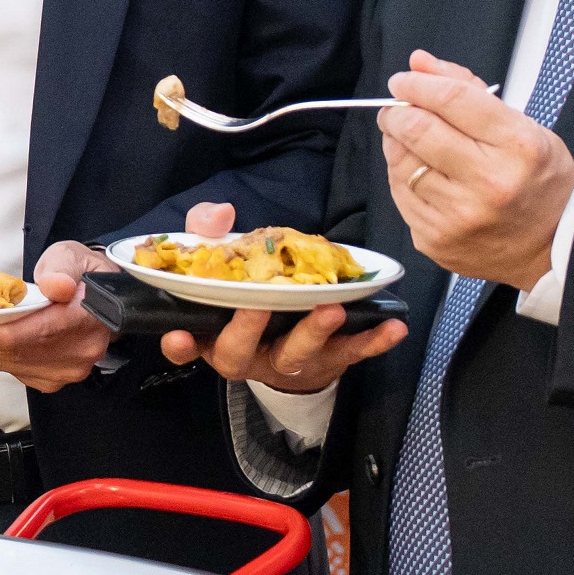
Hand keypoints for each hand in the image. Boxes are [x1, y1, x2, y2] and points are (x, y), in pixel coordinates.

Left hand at [0, 239, 116, 393]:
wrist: (99, 301)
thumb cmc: (79, 275)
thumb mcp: (71, 256)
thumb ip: (61, 268)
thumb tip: (56, 286)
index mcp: (90, 315)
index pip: (47, 330)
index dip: (11, 336)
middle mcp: (82, 349)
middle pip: (23, 351)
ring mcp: (69, 369)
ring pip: (13, 363)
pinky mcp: (53, 379)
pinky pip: (14, 370)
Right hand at [144, 202, 412, 393]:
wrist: (288, 341)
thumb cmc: (247, 295)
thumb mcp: (223, 263)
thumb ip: (209, 235)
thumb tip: (219, 213)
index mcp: (212, 334)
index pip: (186, 345)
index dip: (179, 344)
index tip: (179, 334)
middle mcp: (246, 355)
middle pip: (238, 353)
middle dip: (247, 330)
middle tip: (259, 306)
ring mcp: (287, 362)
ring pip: (295, 356)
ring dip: (313, 333)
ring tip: (331, 309)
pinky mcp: (328, 361)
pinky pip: (352, 354)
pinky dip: (373, 342)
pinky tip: (394, 327)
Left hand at [377, 51, 573, 285]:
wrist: (552, 244)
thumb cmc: (536, 178)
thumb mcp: (522, 126)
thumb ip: (468, 90)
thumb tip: (419, 63)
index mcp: (517, 146)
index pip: (452, 100)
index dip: (418, 83)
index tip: (405, 80)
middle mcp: (489, 182)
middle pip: (418, 130)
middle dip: (397, 112)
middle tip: (397, 108)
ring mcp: (459, 216)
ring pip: (401, 162)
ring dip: (396, 143)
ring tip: (409, 138)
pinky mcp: (436, 239)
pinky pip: (399, 194)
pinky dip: (401, 174)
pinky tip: (417, 170)